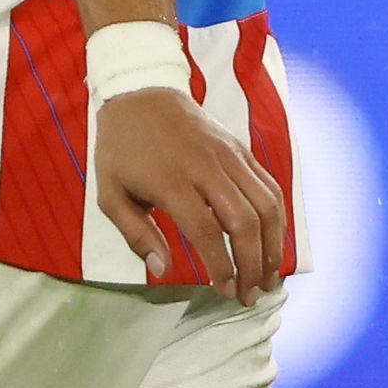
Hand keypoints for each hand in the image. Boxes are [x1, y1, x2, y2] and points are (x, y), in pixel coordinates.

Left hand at [95, 84, 288, 304]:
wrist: (140, 92)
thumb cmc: (121, 148)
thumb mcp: (110, 194)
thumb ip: (136, 234)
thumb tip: (163, 269)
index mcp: (171, 180)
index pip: (206, 230)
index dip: (222, 265)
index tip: (225, 290)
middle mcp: (206, 167)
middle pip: (244, 221)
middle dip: (252, 264)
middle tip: (250, 295)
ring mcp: (229, 155)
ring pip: (266, 204)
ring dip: (273, 245)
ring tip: (270, 277)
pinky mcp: (240, 148)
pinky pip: (269, 185)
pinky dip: (277, 218)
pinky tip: (273, 243)